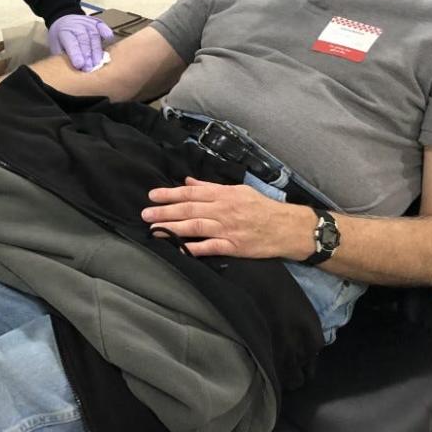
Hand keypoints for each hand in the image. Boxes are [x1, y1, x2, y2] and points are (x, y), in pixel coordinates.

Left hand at [48, 14, 114, 70]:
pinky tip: (108, 38)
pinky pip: (102, 26)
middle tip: (89, 68)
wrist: (64, 21)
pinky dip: (106, 32)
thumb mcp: (56, 47)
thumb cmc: (61, 38)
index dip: (76, 54)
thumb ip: (63, 56)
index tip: (79, 65)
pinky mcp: (96, 22)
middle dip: (88, 56)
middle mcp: (76, 25)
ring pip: (94, 35)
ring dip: (97, 50)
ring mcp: (87, 23)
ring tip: (97, 62)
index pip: (71, 43)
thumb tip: (71, 70)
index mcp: (64, 32)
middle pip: (84, 40)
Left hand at [143, 177, 307, 258]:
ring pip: (195, 227)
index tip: (152, 195)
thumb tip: (188, 183)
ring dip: (173, 228)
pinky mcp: (233, 246)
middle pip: (189, 209)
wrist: (286, 227)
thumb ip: (211, 188)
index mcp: (223, 195)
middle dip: (165, 211)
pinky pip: (210, 247)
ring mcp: (228, 229)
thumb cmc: (262, 207)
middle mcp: (223, 210)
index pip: (191, 193)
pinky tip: (178, 248)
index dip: (170, 194)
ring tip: (154, 229)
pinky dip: (194, 247)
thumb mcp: (238, 190)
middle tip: (145, 214)